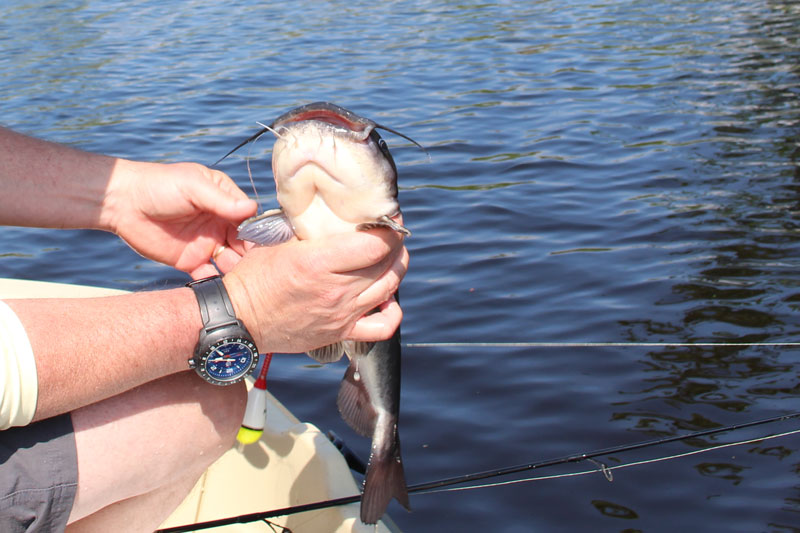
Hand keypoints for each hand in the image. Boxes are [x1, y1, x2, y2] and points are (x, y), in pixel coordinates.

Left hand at [102, 160, 257, 277]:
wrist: (121, 203)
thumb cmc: (159, 185)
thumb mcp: (193, 187)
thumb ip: (222, 200)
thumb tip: (252, 208)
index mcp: (225, 202)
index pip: (250, 220)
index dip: (261, 234)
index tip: (270, 249)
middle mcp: (220, 224)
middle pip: (245, 245)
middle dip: (253, 258)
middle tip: (261, 272)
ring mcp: (206, 244)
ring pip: (231, 262)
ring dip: (238, 273)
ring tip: (247, 285)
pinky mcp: (190, 261)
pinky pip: (209, 276)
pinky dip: (217, 285)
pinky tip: (224, 293)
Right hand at [223, 228, 408, 353]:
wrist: (239, 319)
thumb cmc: (254, 278)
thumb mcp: (276, 241)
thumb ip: (307, 228)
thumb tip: (331, 212)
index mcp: (318, 261)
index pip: (375, 244)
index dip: (390, 229)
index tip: (390, 218)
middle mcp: (335, 289)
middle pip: (386, 264)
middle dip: (395, 245)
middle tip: (391, 234)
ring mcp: (341, 313)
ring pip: (388, 289)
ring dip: (396, 270)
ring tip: (391, 258)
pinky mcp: (341, 332)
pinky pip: (382, 327)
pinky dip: (392, 312)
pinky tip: (387, 298)